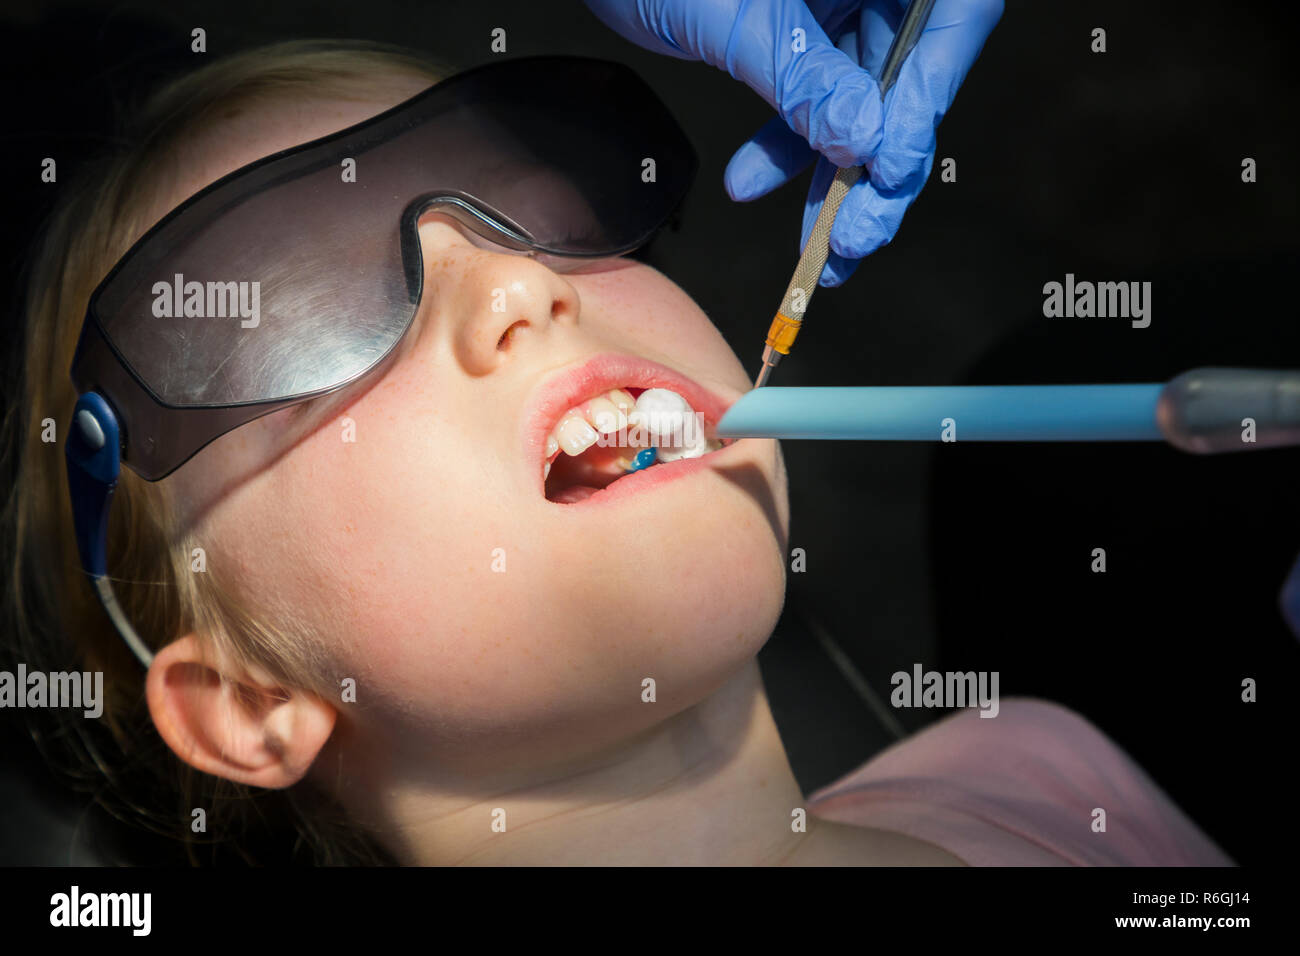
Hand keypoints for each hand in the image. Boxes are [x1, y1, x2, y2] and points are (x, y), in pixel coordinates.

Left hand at [584, 0, 1002, 284]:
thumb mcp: (741, 16)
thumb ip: (805, 75)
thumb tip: (860, 138)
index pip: (953, 21)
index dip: (928, 99)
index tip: (888, 168)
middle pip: (915, 75)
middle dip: (880, 167)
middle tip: (855, 232)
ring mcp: (850, 1)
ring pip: (866, 101)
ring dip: (832, 177)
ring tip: (813, 240)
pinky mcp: (815, 30)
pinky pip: (820, 98)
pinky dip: (788, 147)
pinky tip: (754, 181)